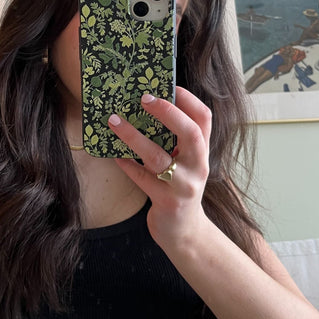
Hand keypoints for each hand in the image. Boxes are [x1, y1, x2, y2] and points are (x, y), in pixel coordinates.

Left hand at [107, 86, 211, 246]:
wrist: (185, 232)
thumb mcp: (184, 163)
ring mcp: (183, 185)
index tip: (170, 86)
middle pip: (190, 133)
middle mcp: (198, 166)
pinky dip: (127, 165)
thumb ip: (174, 141)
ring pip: (158, 157)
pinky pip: (142, 178)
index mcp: (202, 152)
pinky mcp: (167, 202)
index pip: (204, 119)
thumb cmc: (179, 189)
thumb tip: (145, 109)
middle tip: (144, 98)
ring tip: (114, 121)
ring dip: (134, 137)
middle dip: (168, 113)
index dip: (189, 100)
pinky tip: (114, 155)